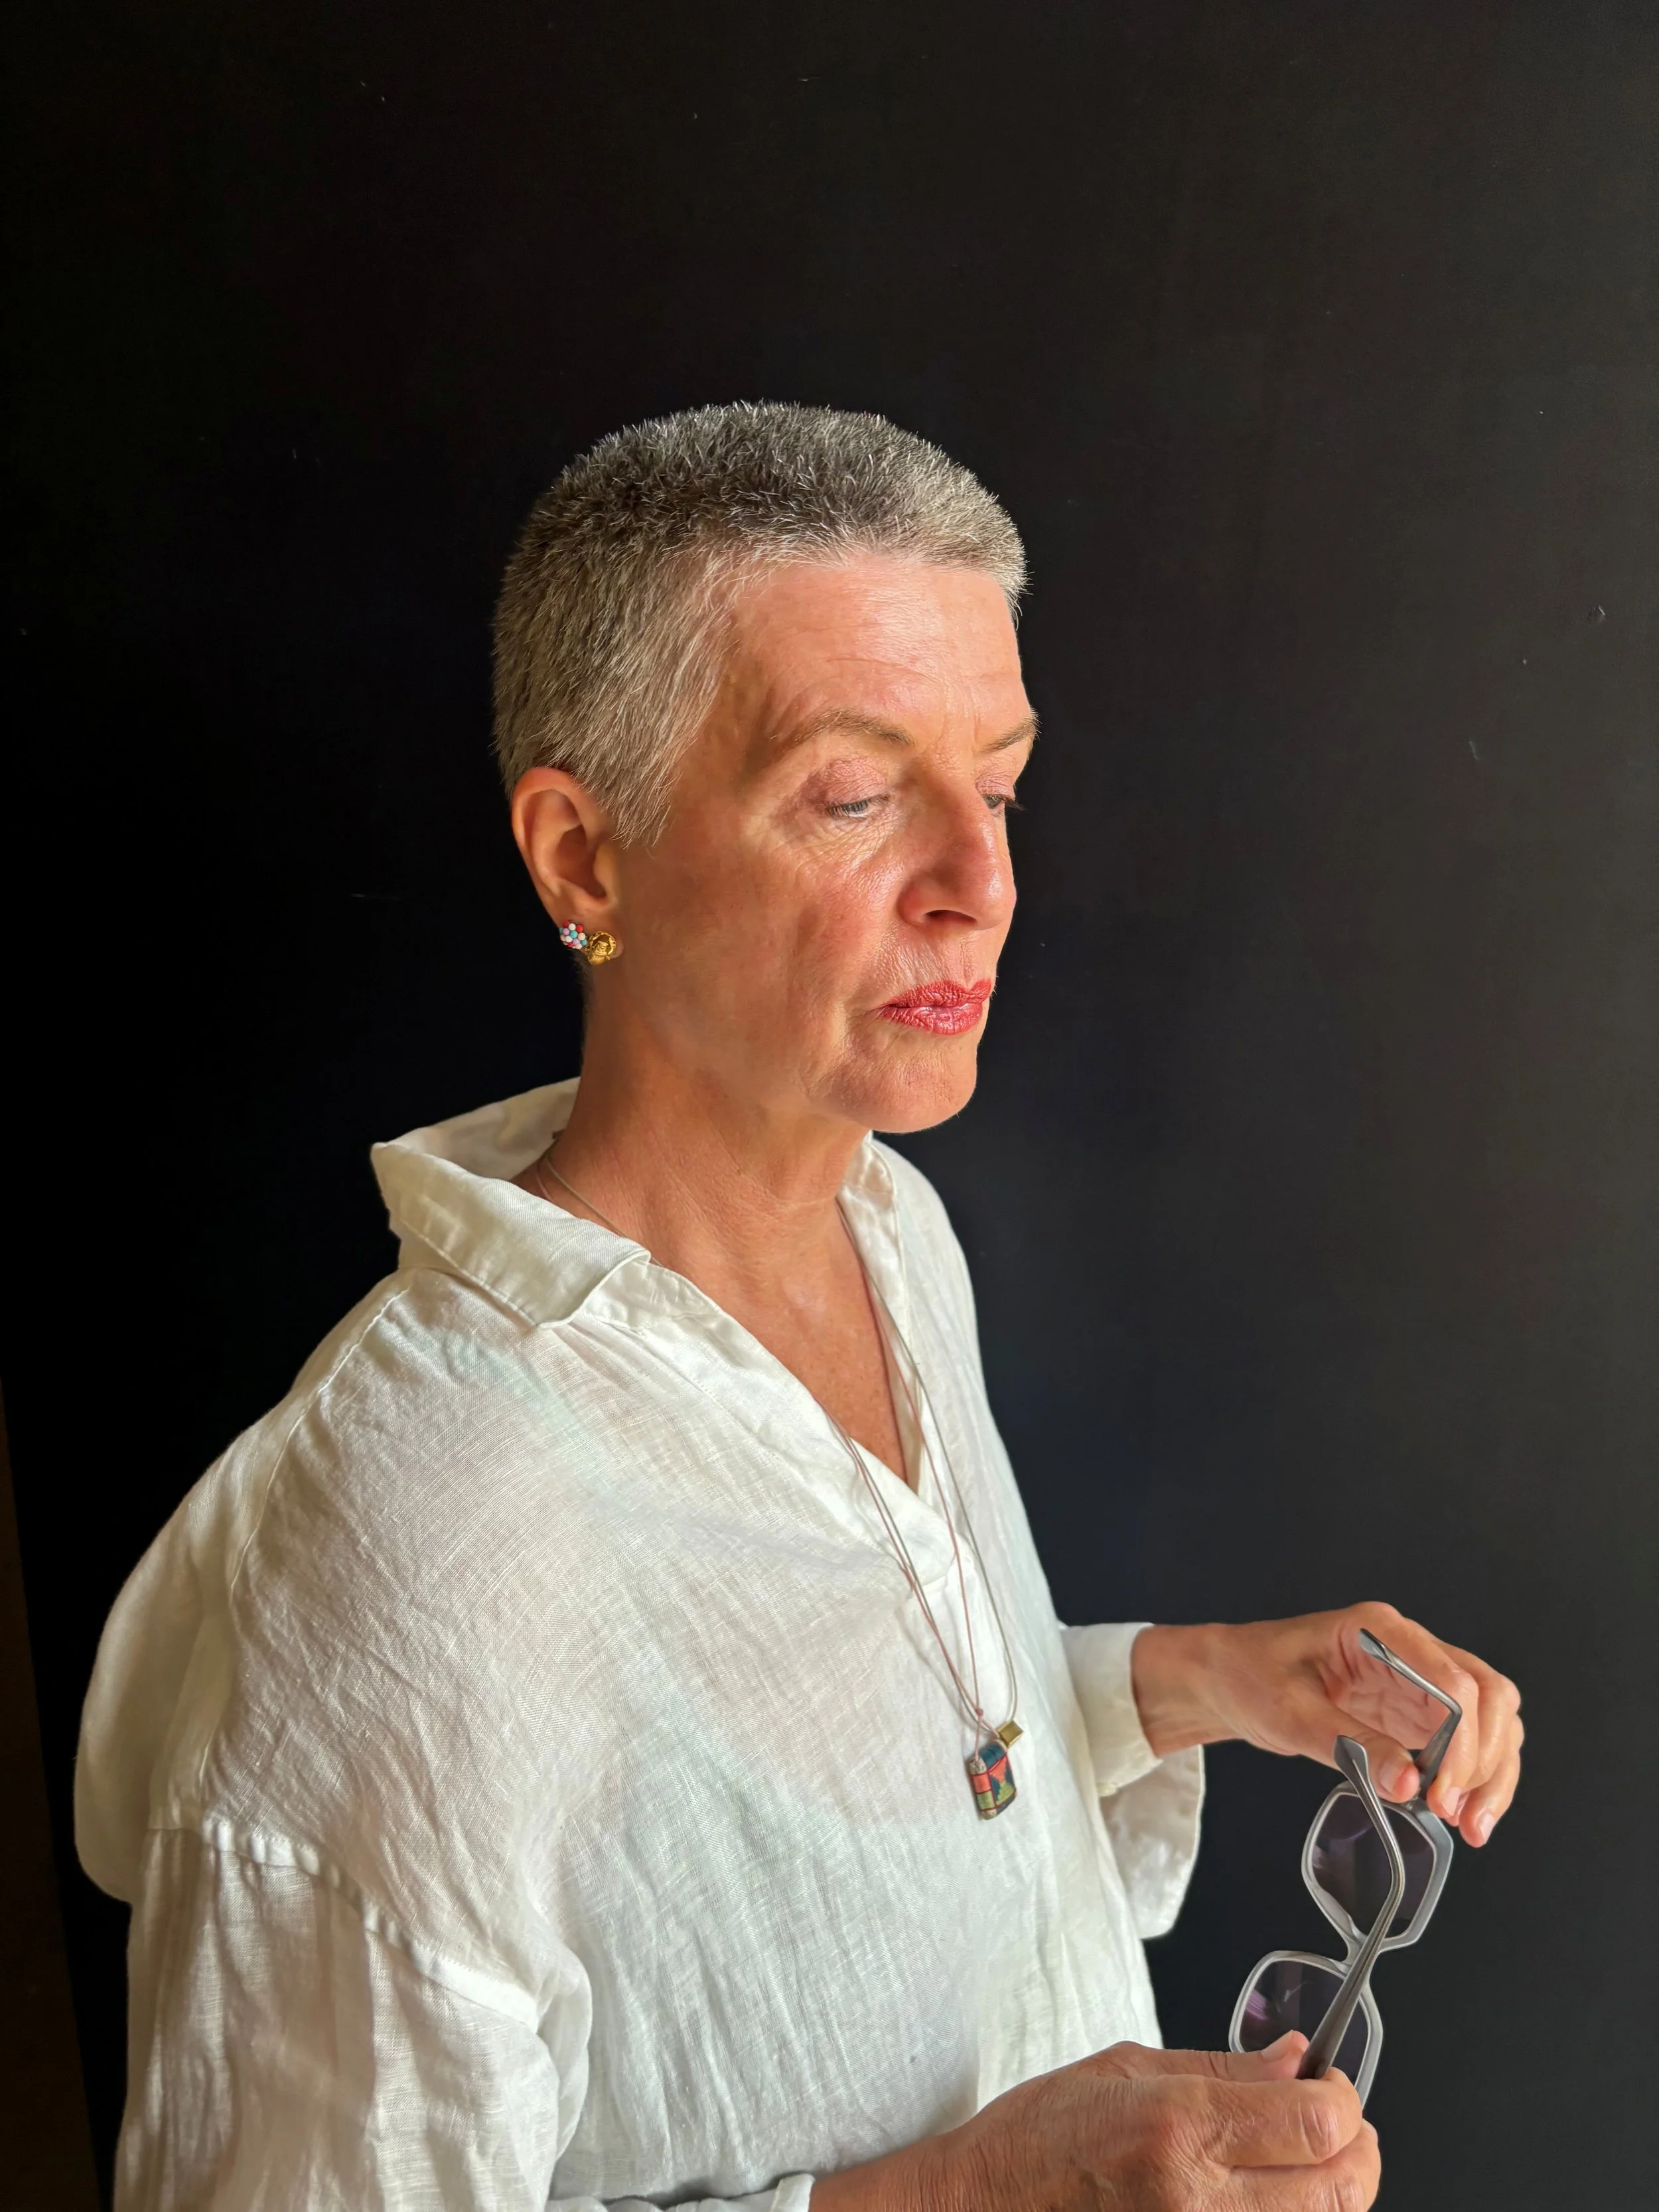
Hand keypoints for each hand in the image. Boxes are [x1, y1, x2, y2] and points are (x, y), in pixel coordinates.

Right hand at [813, 2034, 1377, 2211]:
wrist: (981, 2211)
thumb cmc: (1038, 2138)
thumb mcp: (1124, 2070)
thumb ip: (1221, 2069)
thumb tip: (1296, 2059)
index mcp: (1180, 2129)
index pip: (1317, 2122)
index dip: (1343, 2098)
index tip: (1330, 2082)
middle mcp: (1199, 2200)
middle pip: (1339, 2187)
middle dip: (1356, 2147)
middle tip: (1338, 2122)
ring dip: (1331, 2189)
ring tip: (1306, 2159)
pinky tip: (1272, 2196)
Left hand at [1132, 1603, 1522, 1844]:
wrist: (1227, 1678)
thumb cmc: (1249, 1676)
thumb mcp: (1289, 1712)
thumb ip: (1349, 1744)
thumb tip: (1408, 1784)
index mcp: (1380, 1632)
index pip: (1453, 1680)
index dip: (1463, 1741)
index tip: (1443, 1792)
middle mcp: (1409, 1650)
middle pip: (1488, 1696)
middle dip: (1487, 1759)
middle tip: (1462, 1815)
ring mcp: (1416, 1681)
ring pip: (1490, 1719)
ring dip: (1491, 1773)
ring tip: (1472, 1826)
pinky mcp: (1412, 1712)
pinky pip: (1465, 1741)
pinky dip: (1474, 1777)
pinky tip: (1462, 1813)